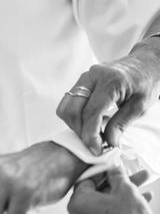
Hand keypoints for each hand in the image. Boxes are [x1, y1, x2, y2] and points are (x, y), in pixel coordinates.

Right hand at [56, 38, 159, 154]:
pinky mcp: (82, 80)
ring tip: (91, 133)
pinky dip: (75, 115)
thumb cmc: (146, 82)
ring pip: (66, 105)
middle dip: (79, 130)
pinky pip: (69, 101)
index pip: (91, 112)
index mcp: (110, 82)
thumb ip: (121, 124)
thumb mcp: (140, 106)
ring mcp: (85, 77)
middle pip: (72, 109)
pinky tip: (90, 122)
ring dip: (74, 124)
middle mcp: (92, 76)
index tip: (96, 149)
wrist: (145, 63)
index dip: (90, 134)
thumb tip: (108, 143)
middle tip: (93, 144)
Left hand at [68, 168, 159, 213]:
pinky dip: (118, 208)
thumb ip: (116, 175)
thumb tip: (113, 169)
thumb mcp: (125, 189)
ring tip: (139, 188)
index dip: (102, 173)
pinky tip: (136, 201)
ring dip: (121, 196)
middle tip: (127, 177)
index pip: (86, 180)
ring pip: (104, 204)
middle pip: (97, 193)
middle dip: (116, 184)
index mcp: (76, 202)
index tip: (111, 169)